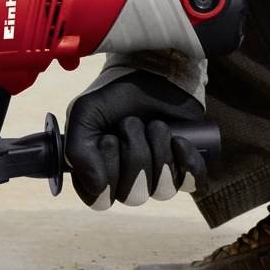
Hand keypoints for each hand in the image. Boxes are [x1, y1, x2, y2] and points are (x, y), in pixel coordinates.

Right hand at [65, 71, 213, 209]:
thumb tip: (97, 187)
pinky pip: (193, 183)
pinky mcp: (184, 166)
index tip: (108, 139)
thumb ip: (77, 149)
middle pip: (133, 195)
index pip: (101, 199)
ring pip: (162, 190)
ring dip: (159, 152)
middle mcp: (127, 180)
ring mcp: (157, 175)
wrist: (151, 70)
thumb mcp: (85, 113)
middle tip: (132, 123)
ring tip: (156, 125)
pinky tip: (179, 140)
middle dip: (135, 153)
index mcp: (98, 172)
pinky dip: (187, 161)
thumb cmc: (115, 94)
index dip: (107, 172)